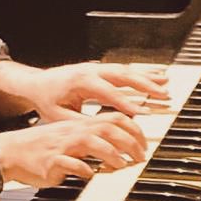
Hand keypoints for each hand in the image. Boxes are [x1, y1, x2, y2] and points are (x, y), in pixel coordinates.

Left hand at [0, 60, 168, 123]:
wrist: (35, 83)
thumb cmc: (46, 100)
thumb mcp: (59, 116)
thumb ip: (81, 123)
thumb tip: (101, 132)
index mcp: (81, 82)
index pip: (110, 93)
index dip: (128, 103)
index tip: (144, 112)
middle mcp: (91, 71)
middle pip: (123, 76)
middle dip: (146, 85)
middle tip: (164, 95)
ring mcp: (96, 68)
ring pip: (126, 70)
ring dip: (146, 77)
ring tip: (165, 83)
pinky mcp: (99, 69)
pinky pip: (123, 69)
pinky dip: (140, 73)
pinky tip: (155, 77)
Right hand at [0, 111, 146, 186]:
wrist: (11, 152)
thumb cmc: (43, 147)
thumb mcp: (70, 137)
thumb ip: (92, 139)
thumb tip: (118, 147)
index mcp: (80, 124)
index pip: (114, 118)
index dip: (134, 130)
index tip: (144, 145)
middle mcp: (74, 131)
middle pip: (108, 129)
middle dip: (130, 143)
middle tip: (140, 158)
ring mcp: (63, 145)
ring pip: (92, 143)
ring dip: (112, 155)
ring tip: (121, 167)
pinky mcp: (52, 161)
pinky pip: (72, 164)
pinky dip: (85, 169)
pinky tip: (91, 175)